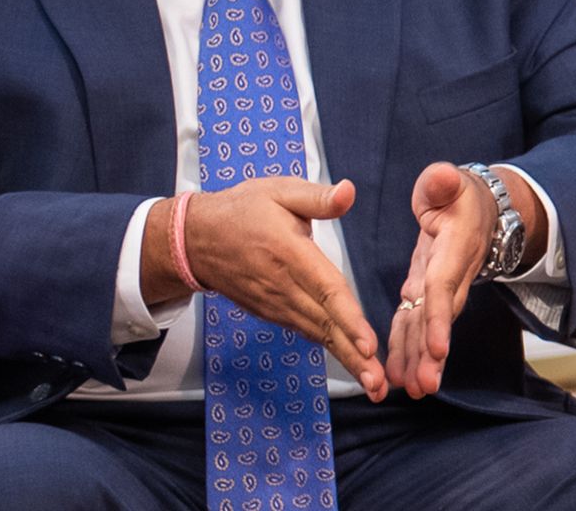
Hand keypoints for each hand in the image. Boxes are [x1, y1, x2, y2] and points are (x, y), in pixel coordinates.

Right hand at [172, 177, 387, 400]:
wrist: (195, 241)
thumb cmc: (242, 211)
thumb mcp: (278, 190)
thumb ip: (316, 197)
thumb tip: (349, 191)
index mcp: (290, 253)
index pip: (326, 290)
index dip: (348, 319)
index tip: (368, 345)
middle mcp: (284, 286)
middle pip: (325, 324)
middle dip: (354, 356)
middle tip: (380, 384)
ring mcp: (277, 304)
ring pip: (318, 334)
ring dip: (346, 360)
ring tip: (374, 384)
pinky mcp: (273, 313)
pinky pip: (306, 331)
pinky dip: (329, 349)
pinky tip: (351, 363)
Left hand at [384, 162, 495, 397]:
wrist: (478, 209)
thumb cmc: (457, 194)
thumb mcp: (449, 181)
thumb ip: (442, 182)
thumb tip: (442, 176)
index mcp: (453, 250)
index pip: (444, 287)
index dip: (439, 318)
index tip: (438, 349)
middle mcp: (449, 276)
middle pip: (438, 319)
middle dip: (431, 354)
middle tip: (424, 386)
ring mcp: (438, 288)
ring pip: (427, 328)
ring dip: (420, 360)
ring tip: (411, 390)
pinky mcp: (425, 292)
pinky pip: (415, 323)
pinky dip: (408, 349)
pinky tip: (399, 375)